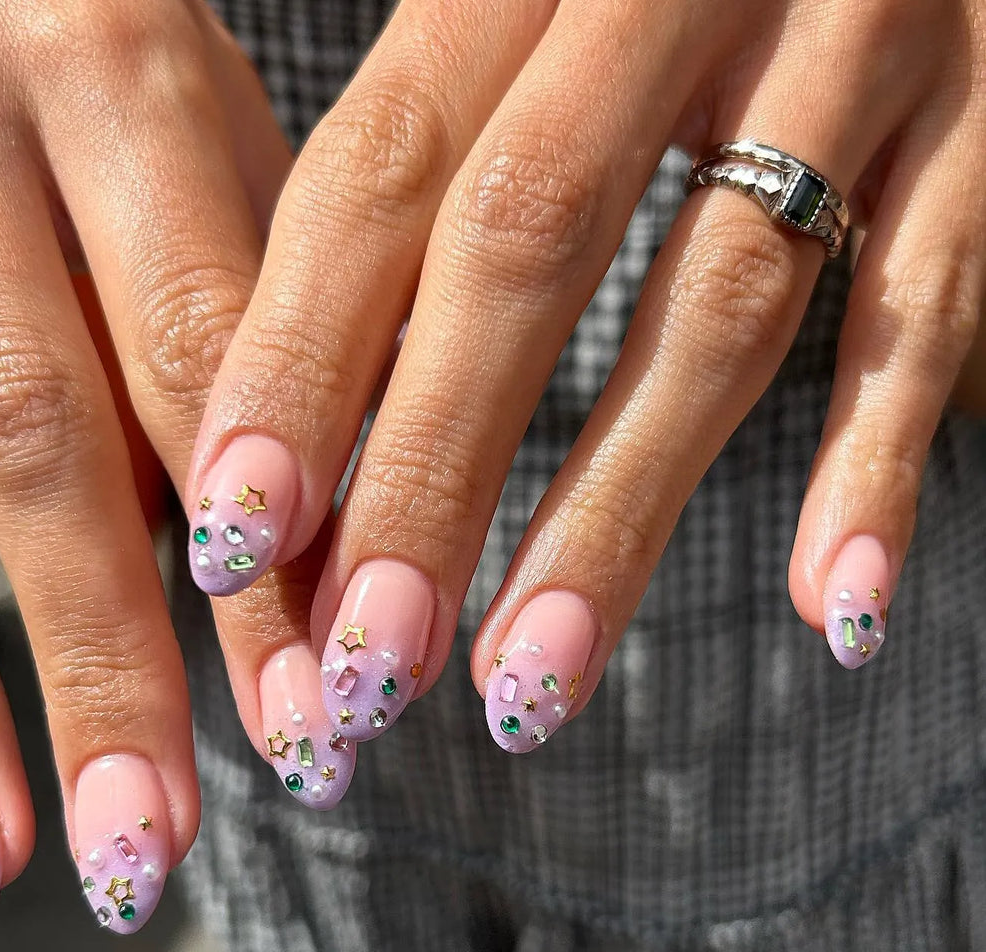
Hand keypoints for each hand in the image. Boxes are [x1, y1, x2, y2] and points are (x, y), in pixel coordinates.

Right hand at [0, 0, 356, 933]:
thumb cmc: (74, 35)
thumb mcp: (183, 116)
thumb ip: (245, 296)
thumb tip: (304, 533)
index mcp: (114, 61)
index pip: (215, 359)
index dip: (264, 557)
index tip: (316, 717)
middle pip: (50, 433)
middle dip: (117, 654)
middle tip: (170, 838)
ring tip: (25, 859)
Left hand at [187, 0, 984, 752]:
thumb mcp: (520, 13)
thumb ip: (427, 162)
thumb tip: (283, 397)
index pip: (376, 177)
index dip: (297, 366)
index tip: (238, 546)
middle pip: (524, 250)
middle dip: (431, 474)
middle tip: (366, 665)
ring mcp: (854, 39)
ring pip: (723, 309)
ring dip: (614, 520)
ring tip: (528, 688)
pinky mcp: (984, 110)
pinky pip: (931, 305)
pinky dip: (877, 461)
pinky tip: (833, 610)